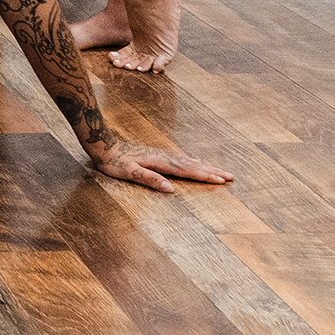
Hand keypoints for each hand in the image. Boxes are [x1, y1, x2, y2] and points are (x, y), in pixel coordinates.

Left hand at [85, 135, 233, 192]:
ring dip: (206, 166)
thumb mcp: (129, 172)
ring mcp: (162, 155)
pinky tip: (197, 160)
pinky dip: (194, 161)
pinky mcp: (158, 155)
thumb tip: (170, 189)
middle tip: (231, 176)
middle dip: (213, 171)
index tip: (222, 181)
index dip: (205, 176)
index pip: (188, 171)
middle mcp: (165, 157)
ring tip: (221, 170)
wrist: (104, 145)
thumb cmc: (114, 161)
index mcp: (161, 163)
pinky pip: (182, 158)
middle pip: (194, 165)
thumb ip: (150, 179)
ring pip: (190, 161)